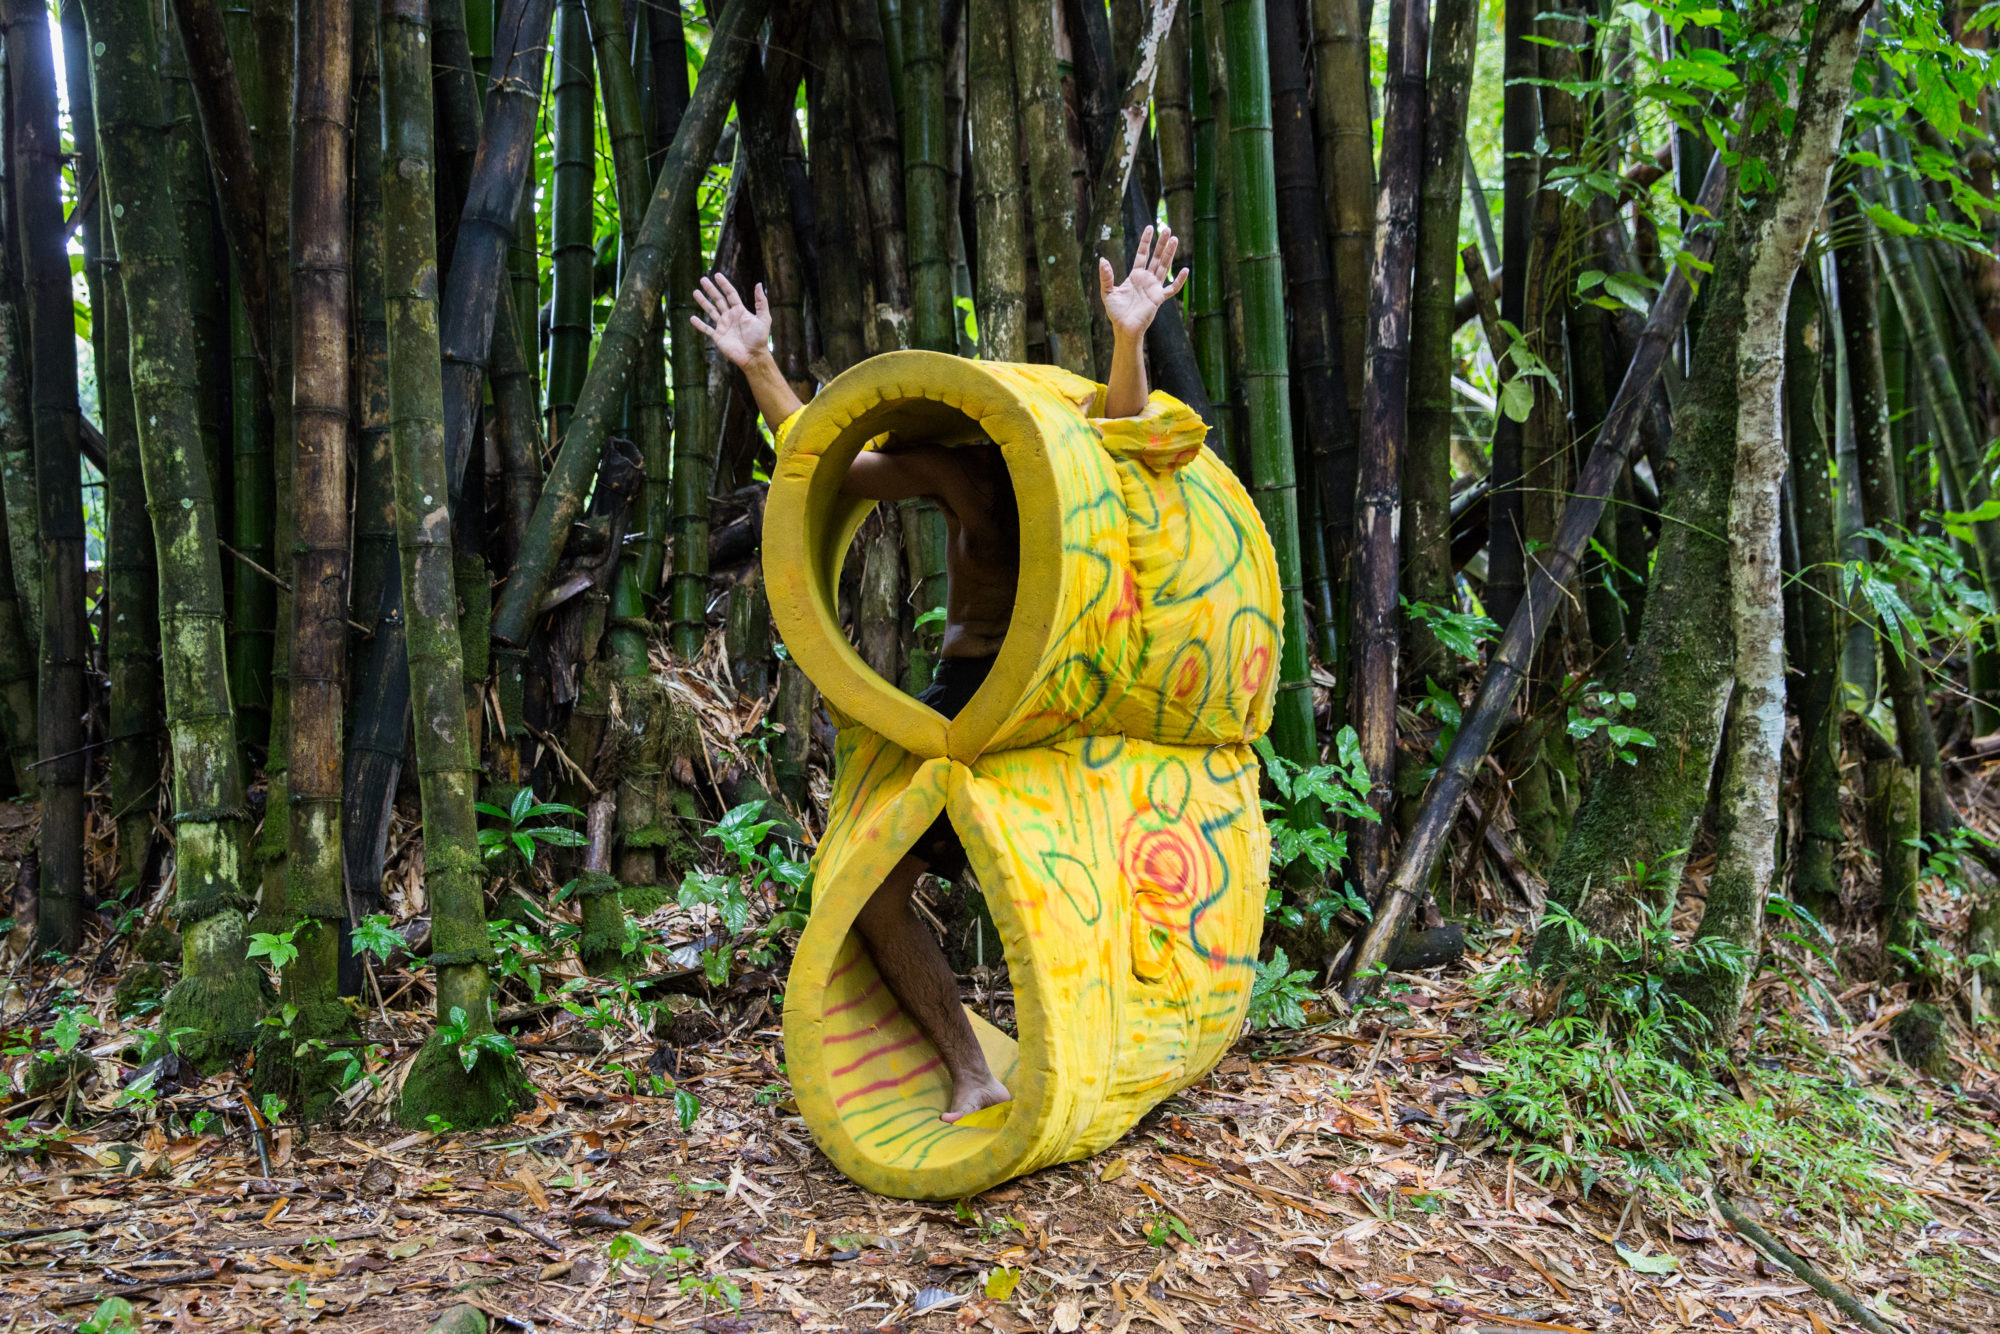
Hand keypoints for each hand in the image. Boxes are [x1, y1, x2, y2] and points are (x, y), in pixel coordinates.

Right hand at [689, 273, 771, 368]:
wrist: (753, 356)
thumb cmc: (760, 338)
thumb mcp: (764, 318)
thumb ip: (761, 302)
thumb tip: (758, 284)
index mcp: (740, 311)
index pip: (730, 294)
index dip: (724, 284)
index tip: (717, 275)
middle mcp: (730, 316)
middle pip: (718, 299)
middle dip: (710, 289)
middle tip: (702, 279)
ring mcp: (723, 326)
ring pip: (711, 311)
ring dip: (703, 302)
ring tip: (695, 292)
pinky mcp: (718, 337)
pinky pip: (706, 329)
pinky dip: (699, 324)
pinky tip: (692, 318)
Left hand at [1099, 225, 1188, 341]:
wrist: (1124, 328)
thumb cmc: (1116, 313)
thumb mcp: (1107, 292)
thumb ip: (1106, 276)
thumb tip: (1102, 260)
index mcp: (1135, 276)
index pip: (1142, 254)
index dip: (1146, 242)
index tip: (1150, 228)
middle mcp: (1146, 280)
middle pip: (1156, 257)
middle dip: (1161, 243)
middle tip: (1167, 228)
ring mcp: (1154, 288)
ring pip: (1164, 267)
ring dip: (1170, 253)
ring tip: (1174, 239)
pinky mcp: (1159, 298)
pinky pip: (1172, 288)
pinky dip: (1179, 280)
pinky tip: (1184, 270)